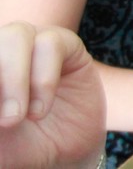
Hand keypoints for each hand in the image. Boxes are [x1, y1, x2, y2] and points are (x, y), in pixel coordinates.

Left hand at [0, 22, 105, 168]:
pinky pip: (51, 44)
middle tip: (5, 121)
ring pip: (17, 34)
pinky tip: (40, 111)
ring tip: (18, 117)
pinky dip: (44, 80)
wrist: (60, 156)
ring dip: (14, 78)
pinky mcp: (68, 47)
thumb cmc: (16, 146)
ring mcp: (34, 44)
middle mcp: (4, 51)